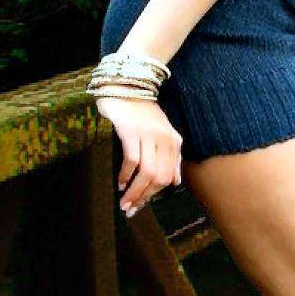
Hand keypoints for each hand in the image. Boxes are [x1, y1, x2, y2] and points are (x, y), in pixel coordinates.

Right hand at [98, 93, 182, 216]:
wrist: (127, 86)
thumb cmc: (141, 114)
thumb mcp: (161, 134)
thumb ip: (170, 157)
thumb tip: (175, 182)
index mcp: (174, 142)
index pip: (169, 176)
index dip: (155, 194)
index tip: (140, 205)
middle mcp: (165, 140)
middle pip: (159, 177)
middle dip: (144, 197)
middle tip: (130, 208)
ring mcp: (149, 135)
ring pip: (146, 172)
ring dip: (134, 191)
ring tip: (124, 201)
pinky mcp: (132, 132)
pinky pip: (132, 160)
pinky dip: (125, 175)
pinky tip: (119, 183)